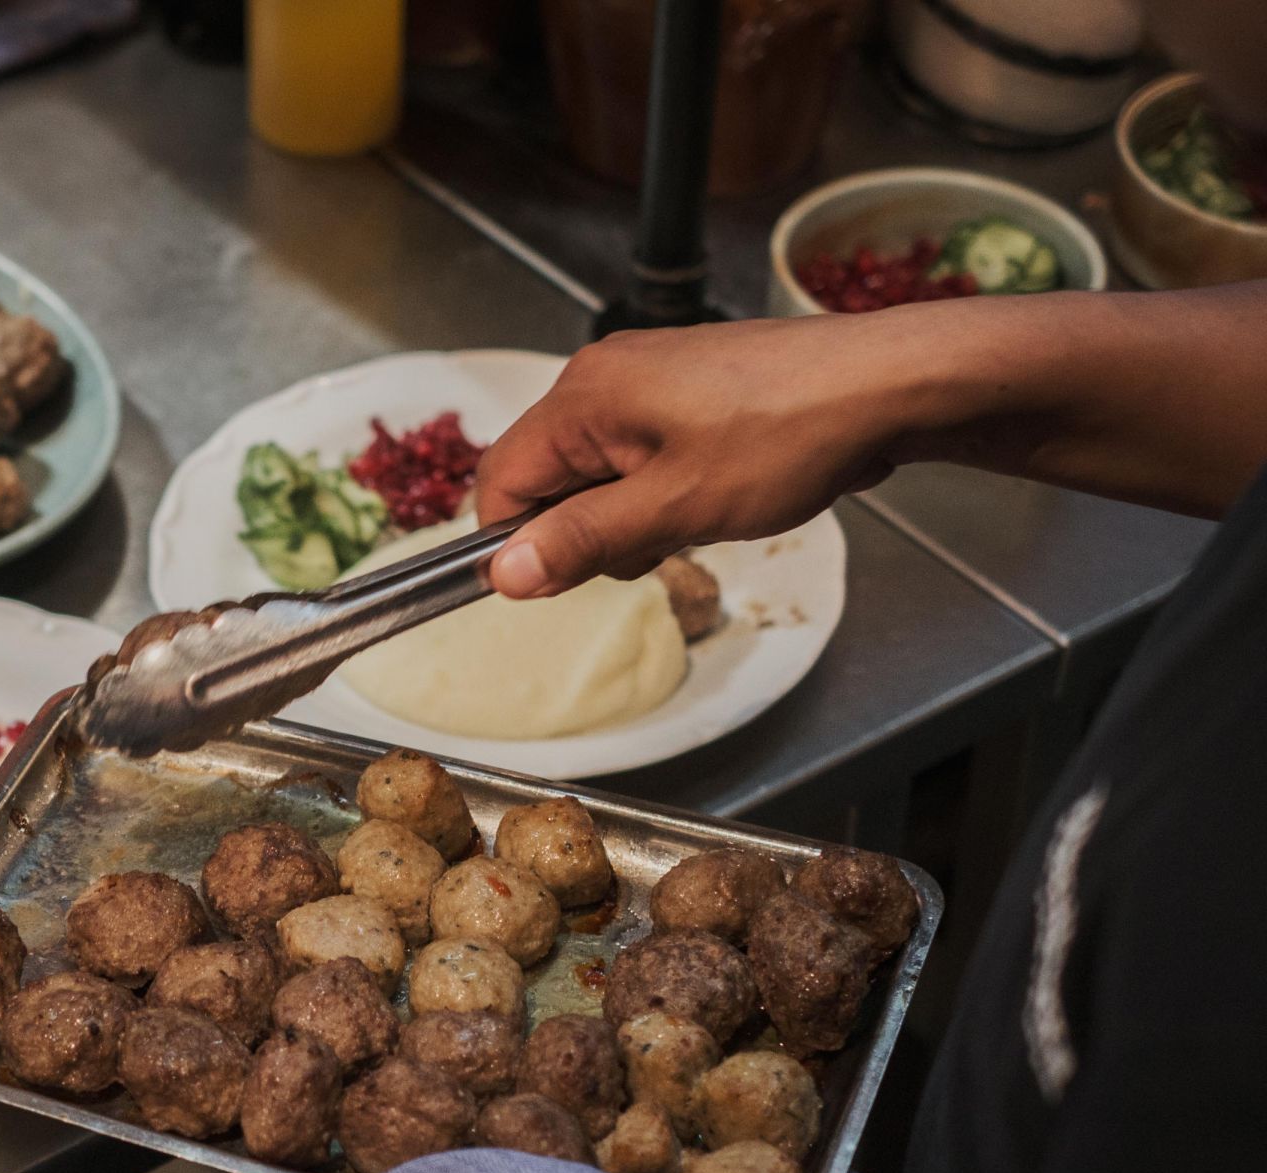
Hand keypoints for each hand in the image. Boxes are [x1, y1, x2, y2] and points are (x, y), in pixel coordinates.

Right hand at [475, 315, 930, 599]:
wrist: (890, 384)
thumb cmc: (788, 438)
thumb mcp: (674, 509)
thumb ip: (581, 542)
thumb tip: (504, 573)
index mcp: (584, 397)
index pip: (501, 481)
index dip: (516, 543)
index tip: (562, 580)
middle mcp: (603, 375)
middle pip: (548, 476)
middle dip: (587, 528)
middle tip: (658, 542)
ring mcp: (647, 375)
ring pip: (599, 469)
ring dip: (633, 512)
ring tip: (701, 513)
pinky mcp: (687, 384)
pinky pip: (641, 450)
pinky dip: (665, 486)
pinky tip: (718, 490)